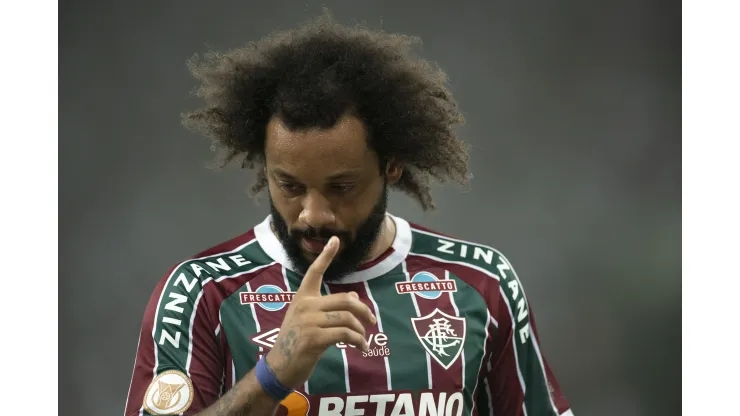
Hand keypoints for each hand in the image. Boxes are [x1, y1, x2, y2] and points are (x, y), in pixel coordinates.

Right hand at [264, 236, 376, 388]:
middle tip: (372, 320)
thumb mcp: (308, 321)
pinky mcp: (314, 338)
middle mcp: (305, 306)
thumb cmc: (295, 343)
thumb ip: (328, 308)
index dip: (326, 255)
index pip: (314, 272)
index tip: (335, 240)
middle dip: (363, 310)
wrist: (279, 367)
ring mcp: (309, 322)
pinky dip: (358, 341)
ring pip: (347, 318)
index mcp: (302, 298)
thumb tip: (355, 298)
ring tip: (364, 339)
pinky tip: (361, 347)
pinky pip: (345, 334)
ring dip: (361, 330)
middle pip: (345, 300)